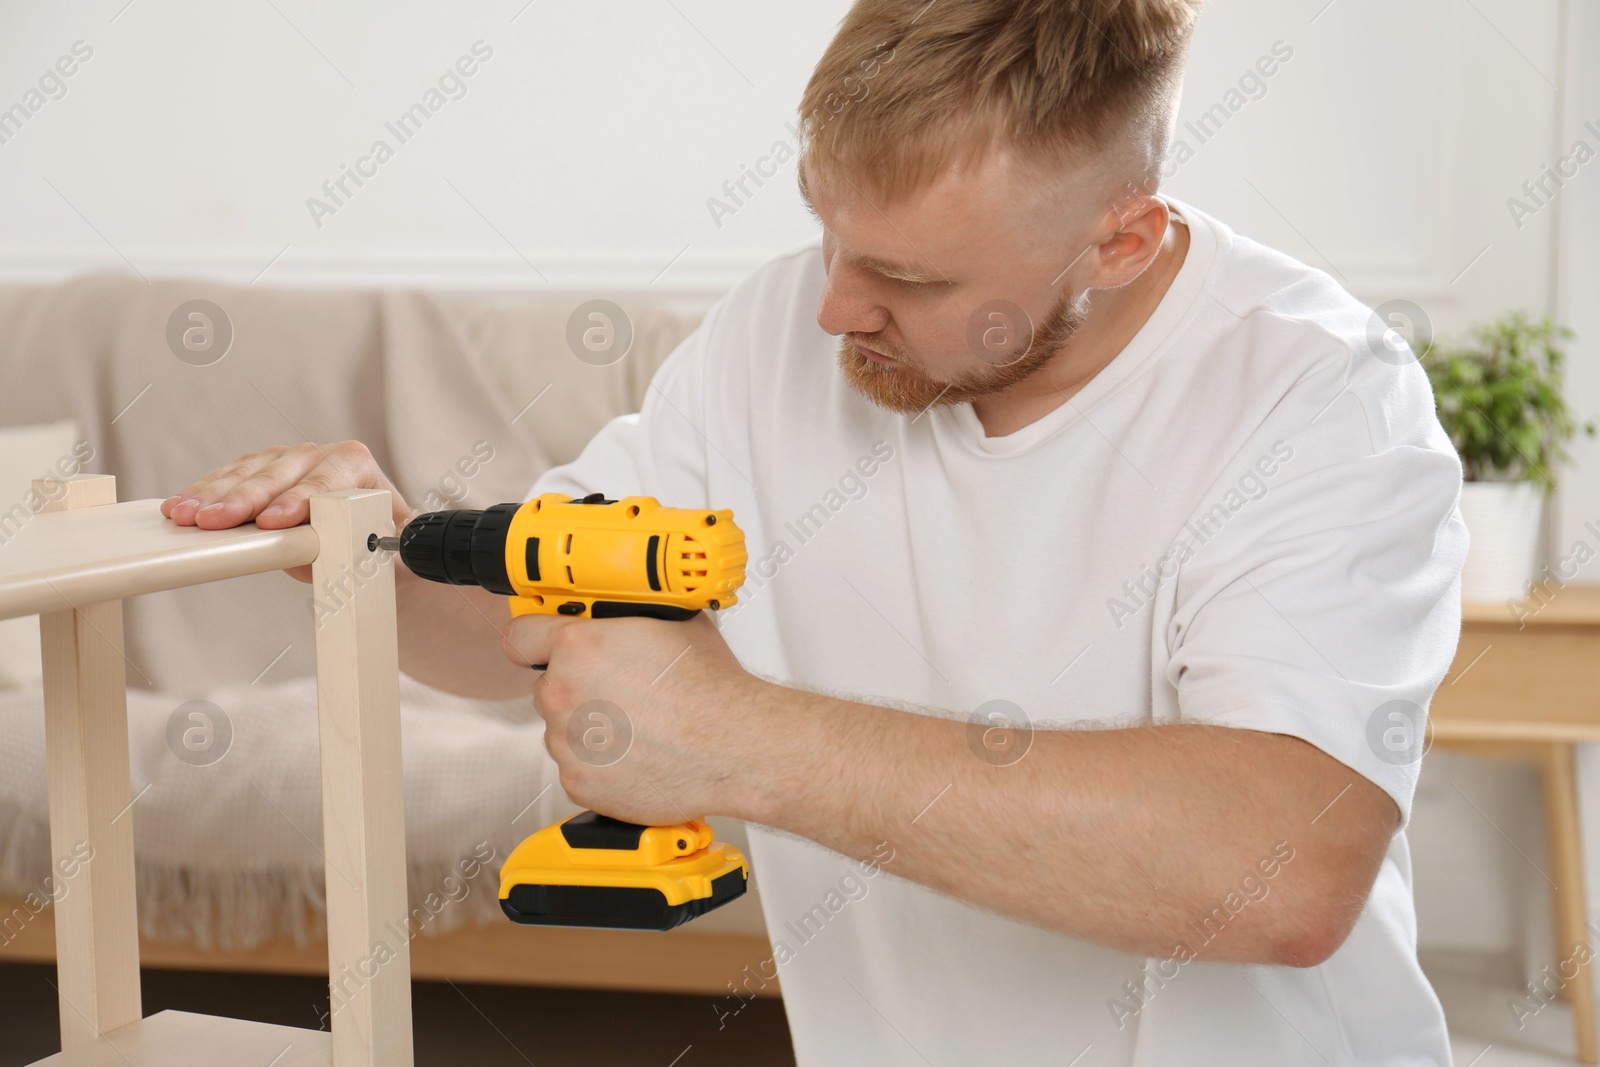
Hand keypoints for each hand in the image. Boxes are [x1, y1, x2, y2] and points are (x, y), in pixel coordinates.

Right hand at [162, 441, 411, 583]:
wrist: (375, 547)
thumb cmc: (385, 550)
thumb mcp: (392, 555)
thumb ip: (377, 550)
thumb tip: (349, 550)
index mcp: (356, 465)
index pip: (325, 481)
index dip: (298, 501)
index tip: (272, 523)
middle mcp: (320, 454)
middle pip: (277, 475)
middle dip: (244, 500)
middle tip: (215, 522)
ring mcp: (287, 460)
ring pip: (247, 474)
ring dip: (214, 496)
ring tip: (186, 516)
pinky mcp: (260, 471)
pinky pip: (228, 478)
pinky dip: (204, 493)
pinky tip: (180, 506)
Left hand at [502, 611, 759, 824]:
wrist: (734, 747)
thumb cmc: (711, 690)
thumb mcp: (672, 623)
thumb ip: (629, 618)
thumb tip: (624, 613)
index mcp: (579, 647)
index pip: (520, 636)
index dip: (535, 638)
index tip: (540, 644)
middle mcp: (564, 694)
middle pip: (548, 687)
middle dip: (577, 688)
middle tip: (619, 691)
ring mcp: (569, 743)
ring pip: (563, 731)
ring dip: (590, 729)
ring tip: (637, 727)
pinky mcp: (580, 783)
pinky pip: (579, 768)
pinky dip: (602, 765)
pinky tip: (638, 754)